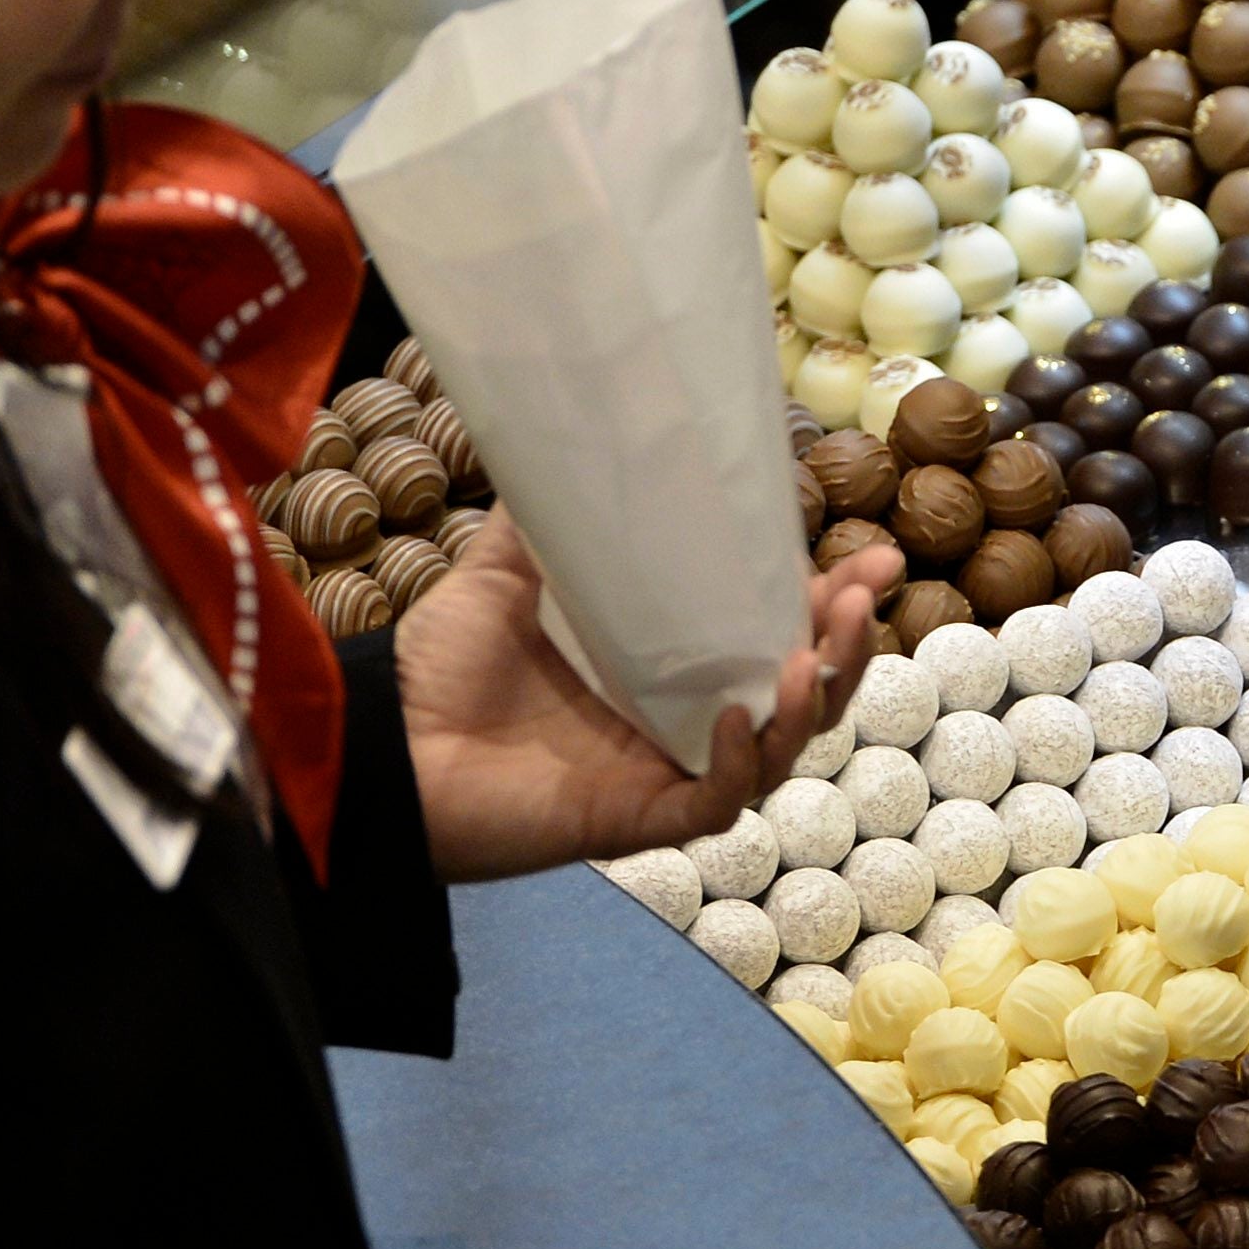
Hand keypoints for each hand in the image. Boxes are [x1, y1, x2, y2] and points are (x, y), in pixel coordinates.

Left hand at [398, 514, 898, 881]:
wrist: (380, 741)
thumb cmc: (442, 666)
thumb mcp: (505, 573)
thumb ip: (548, 518)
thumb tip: (568, 428)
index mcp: (672, 665)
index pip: (774, 633)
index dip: (828, 602)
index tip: (868, 557)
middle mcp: (684, 721)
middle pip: (801, 695)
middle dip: (847, 647)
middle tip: (862, 595)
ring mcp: (665, 772)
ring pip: (779, 752)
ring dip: (811, 703)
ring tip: (814, 653)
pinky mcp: (637, 820)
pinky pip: (714, 803)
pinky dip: (738, 762)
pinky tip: (742, 716)